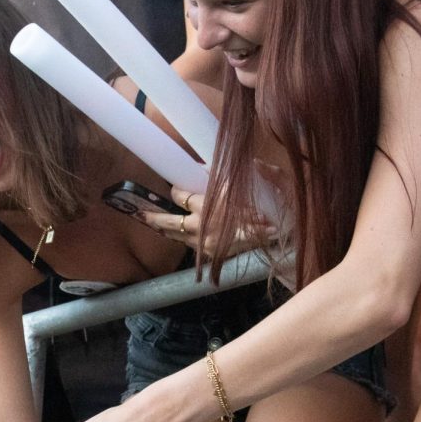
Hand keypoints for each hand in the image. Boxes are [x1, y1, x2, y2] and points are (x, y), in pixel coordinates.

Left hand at [135, 184, 276, 257]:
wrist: (282, 236)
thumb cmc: (266, 206)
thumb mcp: (244, 183)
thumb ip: (223, 172)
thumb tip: (204, 167)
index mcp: (209, 207)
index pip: (181, 196)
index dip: (176, 190)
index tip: (174, 188)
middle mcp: (203, 228)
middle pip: (170, 222)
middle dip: (153, 217)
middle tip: (138, 213)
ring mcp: (206, 244)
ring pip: (177, 236)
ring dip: (165, 229)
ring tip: (152, 223)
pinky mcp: (213, 254)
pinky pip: (190, 246)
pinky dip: (182, 238)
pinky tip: (176, 234)